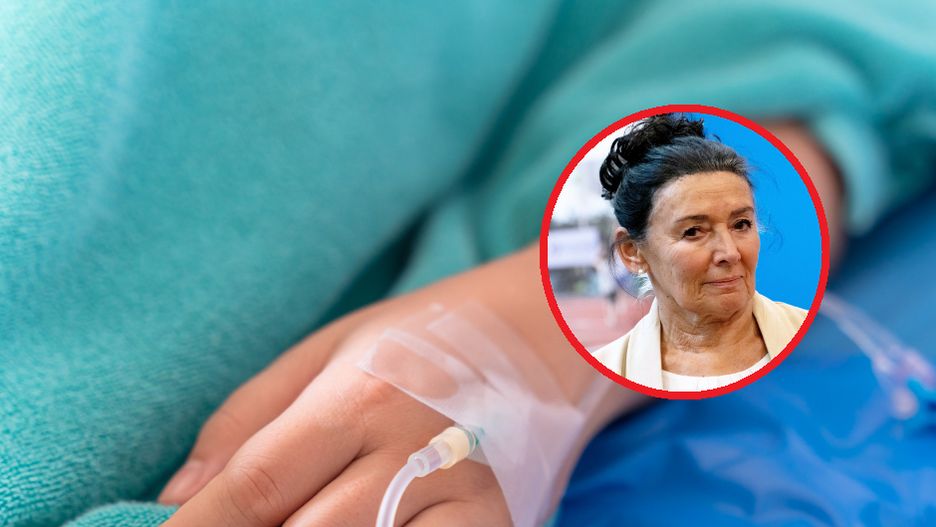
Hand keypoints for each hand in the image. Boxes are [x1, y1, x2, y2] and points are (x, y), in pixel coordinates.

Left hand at [158, 247, 637, 525]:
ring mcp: (468, 502)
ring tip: (293, 520)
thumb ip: (250, 417)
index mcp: (364, 396)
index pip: (256, 483)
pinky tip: (354, 525)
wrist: (556, 334)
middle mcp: (417, 454)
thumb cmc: (430, 336)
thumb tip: (180, 495)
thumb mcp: (332, 347)